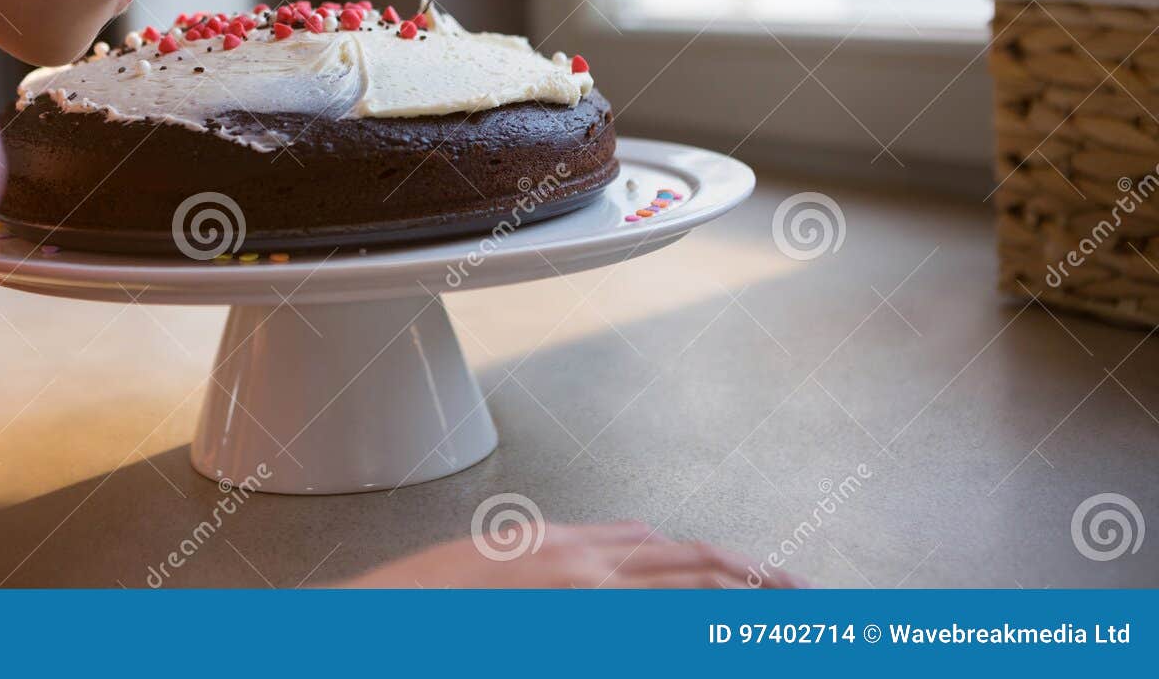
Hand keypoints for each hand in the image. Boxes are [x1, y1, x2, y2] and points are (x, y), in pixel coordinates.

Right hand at [341, 521, 804, 588]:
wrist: (380, 616)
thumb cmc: (424, 600)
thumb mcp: (491, 564)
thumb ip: (545, 561)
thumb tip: (589, 568)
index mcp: (557, 546)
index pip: (654, 544)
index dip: (707, 558)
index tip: (746, 571)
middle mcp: (577, 564)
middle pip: (682, 561)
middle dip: (744, 575)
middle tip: (794, 591)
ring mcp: (578, 597)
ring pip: (677, 591)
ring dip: (731, 597)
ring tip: (782, 610)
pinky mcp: (567, 625)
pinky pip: (646, 622)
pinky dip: (685, 622)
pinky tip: (718, 629)